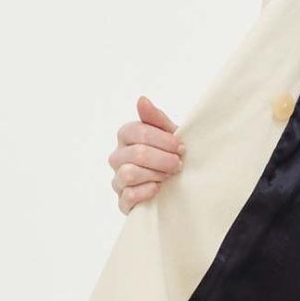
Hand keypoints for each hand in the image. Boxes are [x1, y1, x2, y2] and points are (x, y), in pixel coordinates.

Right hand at [108, 95, 185, 213]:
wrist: (178, 185)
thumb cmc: (171, 155)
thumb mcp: (169, 135)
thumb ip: (156, 118)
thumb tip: (142, 99)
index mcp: (126, 136)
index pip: (137, 132)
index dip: (162, 140)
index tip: (182, 147)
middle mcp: (118, 156)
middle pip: (136, 154)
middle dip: (163, 159)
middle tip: (179, 164)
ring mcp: (117, 179)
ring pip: (129, 174)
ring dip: (155, 174)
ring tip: (169, 176)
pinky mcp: (122, 201)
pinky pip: (127, 196)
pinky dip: (146, 192)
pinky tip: (158, 189)